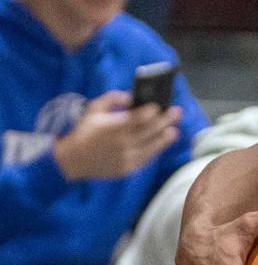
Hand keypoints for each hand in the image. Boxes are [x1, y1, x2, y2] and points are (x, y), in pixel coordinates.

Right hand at [52, 91, 181, 179]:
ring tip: (174, 130)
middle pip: (149, 131)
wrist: (73, 160)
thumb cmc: (84, 131)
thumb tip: (130, 96)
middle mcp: (122, 143)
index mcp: (113, 127)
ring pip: (152, 146)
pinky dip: (155, 150)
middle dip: (165, 120)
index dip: (150, 112)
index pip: (136, 118)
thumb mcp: (93, 110)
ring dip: (165, 138)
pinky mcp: (128, 168)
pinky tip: (161, 143)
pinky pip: (146, 158)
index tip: (159, 106)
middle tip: (177, 112)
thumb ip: (111, 99)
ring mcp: (126, 157)